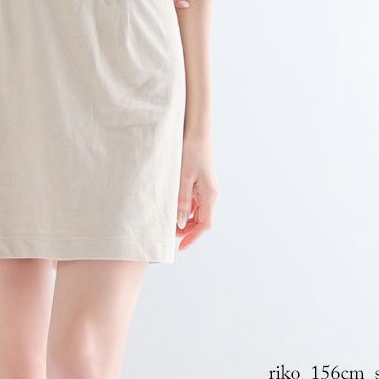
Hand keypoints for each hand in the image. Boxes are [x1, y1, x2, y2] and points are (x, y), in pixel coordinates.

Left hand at [175, 136, 217, 250]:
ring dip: (185, 219)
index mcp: (209, 194)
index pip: (204, 225)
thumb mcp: (183, 177)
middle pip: (201, 220)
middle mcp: (210, 194)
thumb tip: (181, 223)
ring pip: (197, 212)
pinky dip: (184, 208)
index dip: (193, 238)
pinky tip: (172, 206)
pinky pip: (193, 201)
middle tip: (169, 234)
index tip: (180, 247)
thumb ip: (182, 200)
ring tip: (168, 221)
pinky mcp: (200, 182)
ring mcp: (205, 188)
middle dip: (187, 230)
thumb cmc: (191, 151)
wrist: (197, 131)